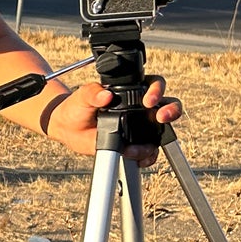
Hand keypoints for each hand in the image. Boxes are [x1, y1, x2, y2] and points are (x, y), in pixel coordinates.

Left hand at [42, 75, 181, 165]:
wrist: (69, 128)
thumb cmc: (78, 107)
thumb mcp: (83, 96)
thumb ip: (93, 92)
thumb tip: (104, 95)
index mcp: (132, 91)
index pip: (154, 84)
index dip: (157, 90)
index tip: (148, 100)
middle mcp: (140, 108)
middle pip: (168, 106)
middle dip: (171, 110)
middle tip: (161, 117)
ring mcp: (141, 127)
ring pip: (162, 131)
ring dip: (157, 139)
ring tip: (136, 145)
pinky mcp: (135, 144)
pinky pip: (149, 152)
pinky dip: (147, 156)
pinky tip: (136, 156)